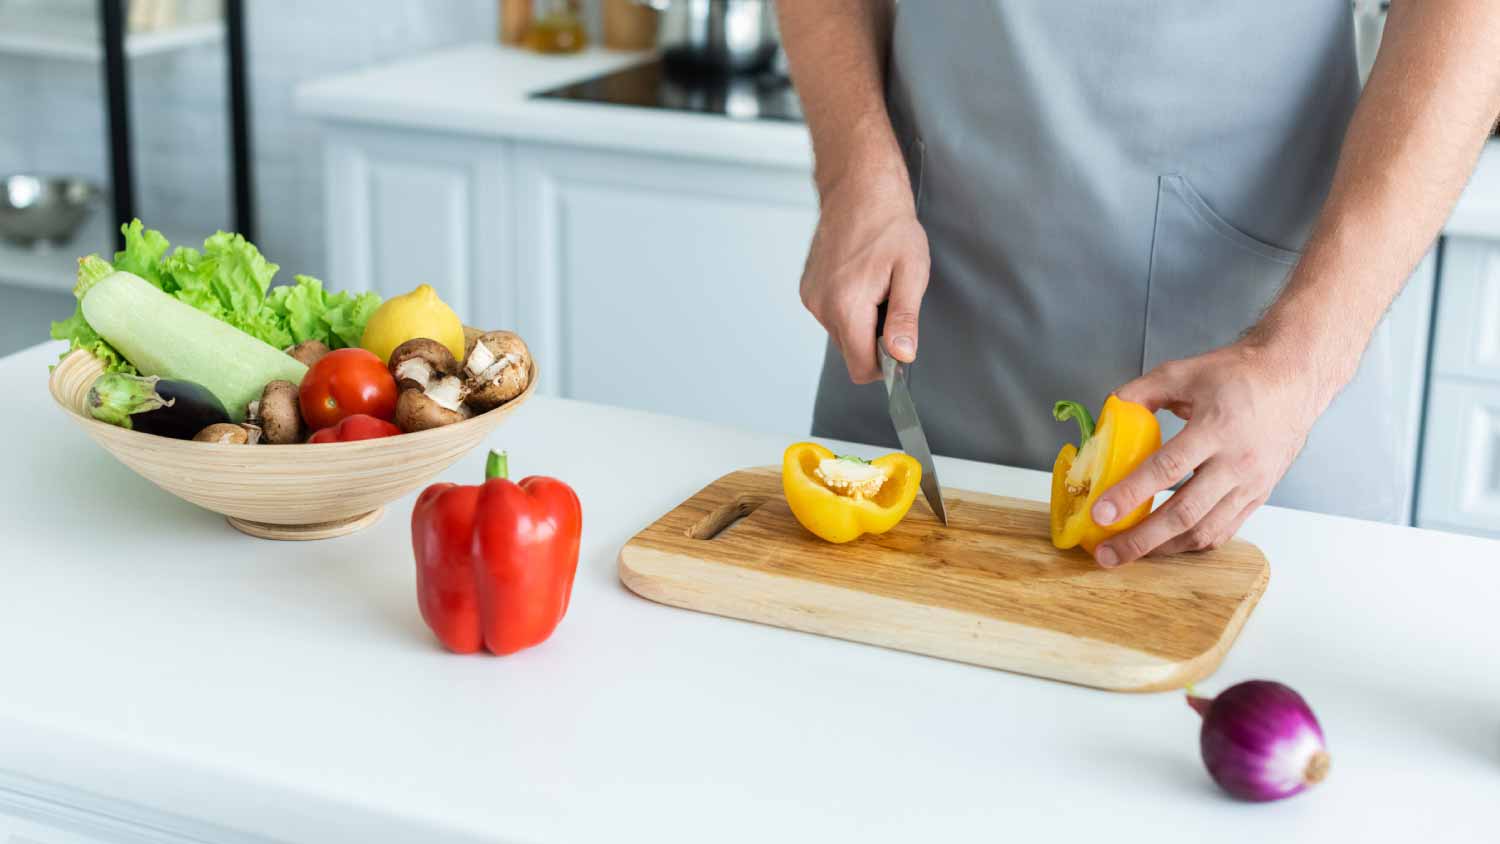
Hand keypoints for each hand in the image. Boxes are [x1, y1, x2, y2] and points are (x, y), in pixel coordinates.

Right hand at [799, 174, 929, 382]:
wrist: (859, 188)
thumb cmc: (889, 224)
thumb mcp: (911, 272)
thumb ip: (904, 319)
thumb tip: (901, 356)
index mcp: (846, 305)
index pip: (861, 367)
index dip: (886, 364)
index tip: (900, 340)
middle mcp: (821, 306)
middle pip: (851, 352)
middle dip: (875, 338)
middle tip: (890, 299)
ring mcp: (811, 298)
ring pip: (842, 334)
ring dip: (863, 321)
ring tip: (876, 283)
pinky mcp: (808, 289)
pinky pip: (832, 315)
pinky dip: (850, 307)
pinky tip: (861, 277)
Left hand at [1089, 341, 1331, 566]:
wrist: (1293, 381)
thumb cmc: (1240, 376)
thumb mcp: (1185, 371)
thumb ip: (1143, 391)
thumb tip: (1110, 412)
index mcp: (1217, 428)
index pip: (1167, 468)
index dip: (1131, 494)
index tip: (1101, 512)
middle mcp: (1237, 463)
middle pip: (1184, 513)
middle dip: (1140, 538)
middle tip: (1106, 554)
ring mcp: (1251, 484)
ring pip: (1204, 530)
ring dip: (1163, 548)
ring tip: (1128, 554)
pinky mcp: (1258, 496)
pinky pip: (1223, 530)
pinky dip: (1191, 543)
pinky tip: (1165, 544)